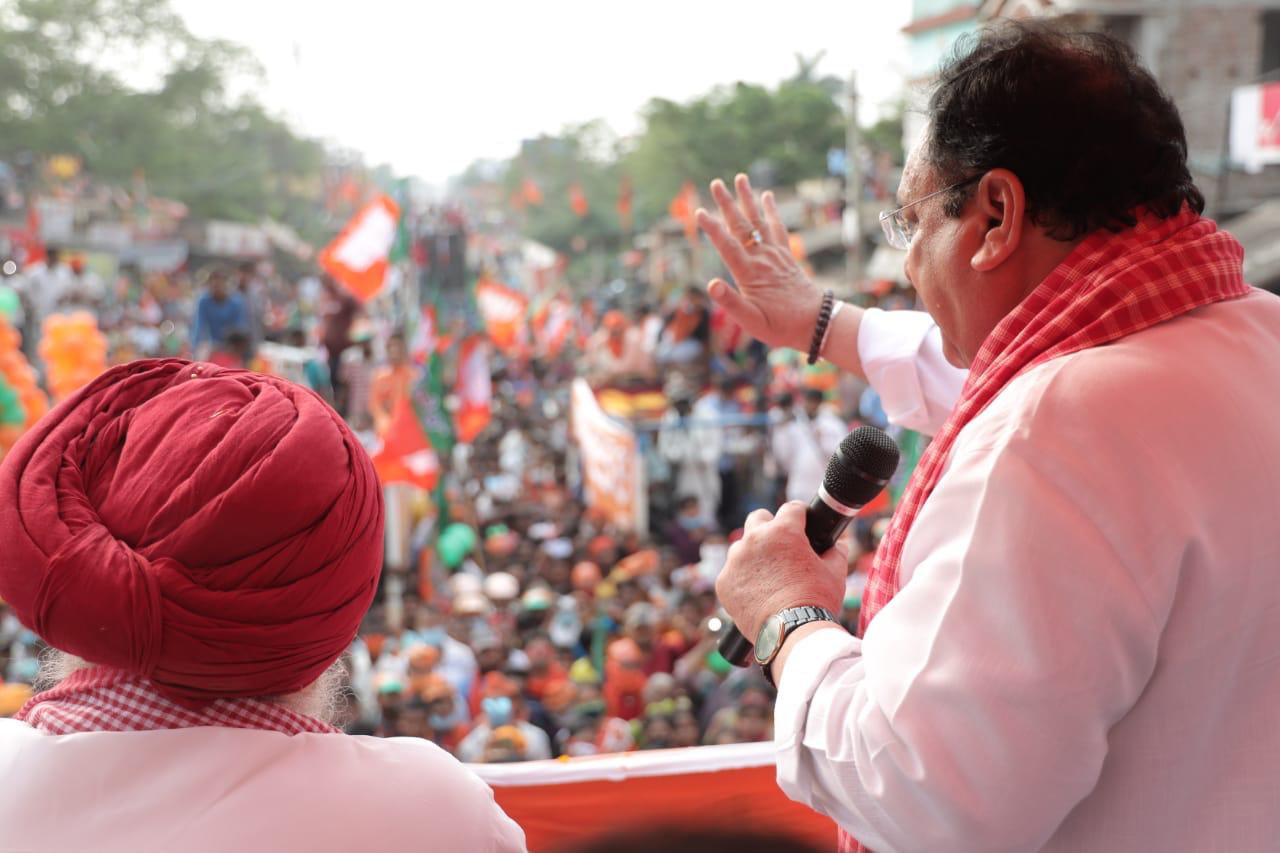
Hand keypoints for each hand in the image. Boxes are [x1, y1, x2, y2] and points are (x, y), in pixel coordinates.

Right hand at [695, 174, 822, 351]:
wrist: (815, 323)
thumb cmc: (780, 326)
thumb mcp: (751, 322)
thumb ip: (731, 302)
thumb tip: (711, 284)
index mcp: (749, 274)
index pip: (727, 245)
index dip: (712, 228)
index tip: (699, 212)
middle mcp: (762, 259)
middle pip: (741, 226)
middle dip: (727, 204)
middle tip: (715, 183)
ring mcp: (775, 254)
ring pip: (758, 221)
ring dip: (748, 199)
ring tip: (740, 178)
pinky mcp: (785, 255)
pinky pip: (777, 227)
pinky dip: (771, 211)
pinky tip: (767, 196)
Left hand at [715, 501, 847, 642]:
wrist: (791, 633)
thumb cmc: (816, 601)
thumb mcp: (834, 573)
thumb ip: (836, 552)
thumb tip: (839, 545)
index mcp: (783, 531)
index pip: (791, 508)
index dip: (799, 516)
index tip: (802, 523)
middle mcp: (755, 539)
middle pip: (759, 518)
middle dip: (770, 527)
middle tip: (781, 546)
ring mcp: (735, 560)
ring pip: (742, 546)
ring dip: (753, 554)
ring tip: (769, 575)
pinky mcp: (724, 582)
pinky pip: (732, 572)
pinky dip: (742, 579)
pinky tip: (756, 593)